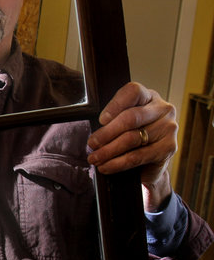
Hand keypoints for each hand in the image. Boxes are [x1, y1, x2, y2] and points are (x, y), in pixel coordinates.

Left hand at [87, 81, 176, 210]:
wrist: (149, 163)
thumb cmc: (132, 137)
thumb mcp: (122, 123)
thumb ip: (112, 121)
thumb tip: (94, 135)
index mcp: (149, 97)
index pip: (133, 92)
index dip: (115, 105)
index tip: (101, 120)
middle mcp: (163, 109)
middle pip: (131, 117)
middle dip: (107, 133)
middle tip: (92, 143)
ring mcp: (168, 128)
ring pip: (132, 138)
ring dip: (109, 150)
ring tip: (94, 158)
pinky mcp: (168, 148)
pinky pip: (137, 156)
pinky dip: (118, 163)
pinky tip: (106, 167)